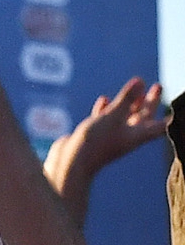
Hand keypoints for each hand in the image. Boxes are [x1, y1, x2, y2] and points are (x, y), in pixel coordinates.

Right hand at [53, 78, 167, 194]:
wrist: (71, 163)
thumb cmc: (96, 142)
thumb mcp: (113, 116)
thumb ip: (126, 99)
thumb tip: (139, 81)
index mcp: (137, 135)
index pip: (161, 125)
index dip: (169, 115)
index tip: (177, 106)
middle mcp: (127, 136)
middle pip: (145, 117)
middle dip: (151, 101)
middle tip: (157, 86)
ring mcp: (111, 136)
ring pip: (125, 116)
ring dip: (130, 102)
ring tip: (134, 88)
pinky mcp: (96, 135)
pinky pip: (105, 119)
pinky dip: (107, 108)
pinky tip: (104, 99)